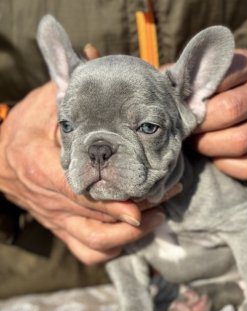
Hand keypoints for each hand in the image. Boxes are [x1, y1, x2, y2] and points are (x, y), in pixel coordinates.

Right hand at [0, 82, 179, 264]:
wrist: (0, 160)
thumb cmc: (26, 128)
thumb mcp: (45, 105)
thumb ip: (70, 91)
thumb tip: (96, 57)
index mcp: (39, 169)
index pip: (80, 196)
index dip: (113, 205)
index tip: (144, 206)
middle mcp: (49, 203)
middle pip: (95, 224)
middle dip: (134, 218)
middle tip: (165, 202)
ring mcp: (57, 220)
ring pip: (93, 244)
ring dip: (128, 237)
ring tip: (158, 218)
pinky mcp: (63, 228)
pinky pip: (88, 250)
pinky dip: (113, 246)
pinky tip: (134, 231)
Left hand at [192, 49, 246, 179]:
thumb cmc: (221, 91)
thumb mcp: (209, 75)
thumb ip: (186, 78)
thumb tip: (155, 86)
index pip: (220, 77)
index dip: (193, 95)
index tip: (180, 105)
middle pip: (230, 110)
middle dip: (199, 124)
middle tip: (185, 128)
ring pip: (241, 141)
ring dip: (209, 146)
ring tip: (196, 143)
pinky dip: (224, 165)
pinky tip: (214, 156)